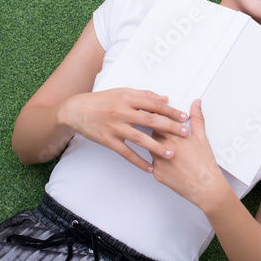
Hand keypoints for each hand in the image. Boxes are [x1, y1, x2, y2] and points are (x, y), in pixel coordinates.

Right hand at [57, 88, 188, 171]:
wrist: (76, 110)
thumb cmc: (101, 100)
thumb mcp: (122, 92)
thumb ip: (144, 95)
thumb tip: (165, 98)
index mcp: (128, 99)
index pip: (154, 105)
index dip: (170, 111)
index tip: (184, 117)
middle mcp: (122, 113)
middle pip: (150, 120)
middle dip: (169, 127)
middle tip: (184, 134)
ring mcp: (115, 128)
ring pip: (139, 139)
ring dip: (156, 147)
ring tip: (171, 153)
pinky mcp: (108, 141)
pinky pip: (125, 153)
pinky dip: (138, 161)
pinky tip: (149, 168)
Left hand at [151, 99, 227, 207]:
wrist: (205, 187)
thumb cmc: (205, 163)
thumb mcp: (202, 138)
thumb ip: (197, 118)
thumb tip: (195, 103)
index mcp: (175, 135)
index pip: (159, 121)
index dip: (158, 118)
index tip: (157, 116)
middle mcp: (163, 147)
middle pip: (153, 134)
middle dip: (159, 133)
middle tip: (165, 134)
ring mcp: (158, 161)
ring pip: (152, 149)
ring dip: (157, 147)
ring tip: (171, 151)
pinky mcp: (157, 173)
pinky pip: (154, 164)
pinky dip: (160, 162)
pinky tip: (171, 164)